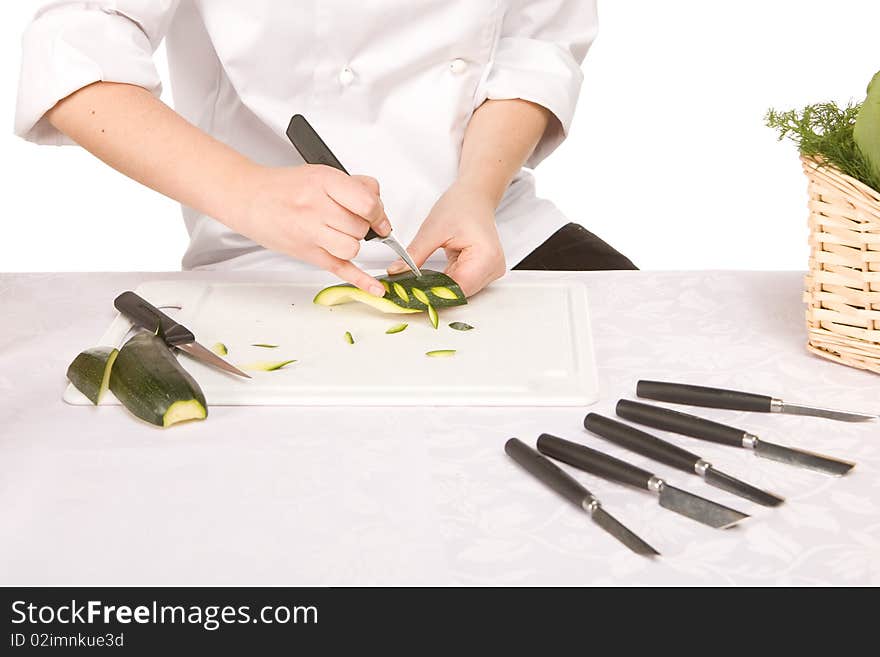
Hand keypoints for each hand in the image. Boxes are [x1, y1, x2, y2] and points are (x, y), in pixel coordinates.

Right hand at [235, 164, 389, 295]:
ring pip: (353, 248)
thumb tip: (379, 205)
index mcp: (323, 182)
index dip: (378, 212)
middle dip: (362, 226)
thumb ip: (354, 186)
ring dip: (352, 243)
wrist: (248, 198)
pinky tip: (376, 289)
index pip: (368, 204)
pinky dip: (361, 281)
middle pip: (361, 228)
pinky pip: (341, 269)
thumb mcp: (321, 173)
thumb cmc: (283, 187)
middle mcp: (316, 208)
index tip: (378, 217)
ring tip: (339, 233)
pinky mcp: (307, 253)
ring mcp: (310, 233)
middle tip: (349, 220)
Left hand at [387, 182, 505, 295]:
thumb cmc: (461, 206)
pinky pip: (462, 284)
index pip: (458, 288)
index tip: (412, 296)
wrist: (474, 197)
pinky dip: (445, 282)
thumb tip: (397, 272)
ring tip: (418, 284)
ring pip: (460, 291)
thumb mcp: (432, 230)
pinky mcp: (483, 272)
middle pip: (460, 292)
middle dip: (434, 292)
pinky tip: (431, 279)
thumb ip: (414, 255)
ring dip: (439, 289)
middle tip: (409, 292)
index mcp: (486, 256)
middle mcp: (493, 267)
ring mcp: (490, 271)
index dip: (434, 294)